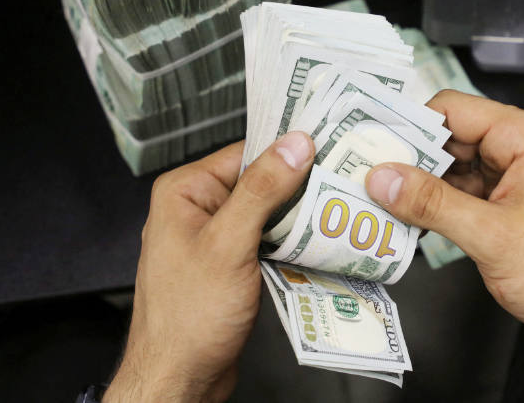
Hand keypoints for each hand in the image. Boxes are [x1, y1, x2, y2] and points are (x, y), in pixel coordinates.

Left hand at [104, 132, 313, 402]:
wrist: (179, 379)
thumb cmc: (189, 316)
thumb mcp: (229, 244)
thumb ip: (262, 191)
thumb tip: (295, 144)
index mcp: (186, 191)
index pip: (246, 152)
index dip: (288, 150)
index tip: (330, 146)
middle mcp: (198, 208)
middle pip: (260, 181)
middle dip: (300, 186)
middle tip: (344, 182)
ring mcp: (215, 238)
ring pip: (269, 213)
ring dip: (300, 217)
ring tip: (339, 211)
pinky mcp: (232, 264)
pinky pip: (268, 240)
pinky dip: (292, 242)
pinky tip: (319, 243)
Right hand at [365, 90, 523, 337]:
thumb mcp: (490, 236)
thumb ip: (432, 203)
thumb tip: (383, 177)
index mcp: (521, 136)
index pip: (450, 109)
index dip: (407, 125)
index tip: (369, 145)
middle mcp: (519, 146)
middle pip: (448, 136)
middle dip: (410, 158)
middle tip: (366, 179)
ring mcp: (515, 173)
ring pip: (453, 165)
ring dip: (422, 184)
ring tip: (381, 202)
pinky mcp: (511, 199)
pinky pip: (466, 189)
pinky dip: (440, 203)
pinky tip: (412, 220)